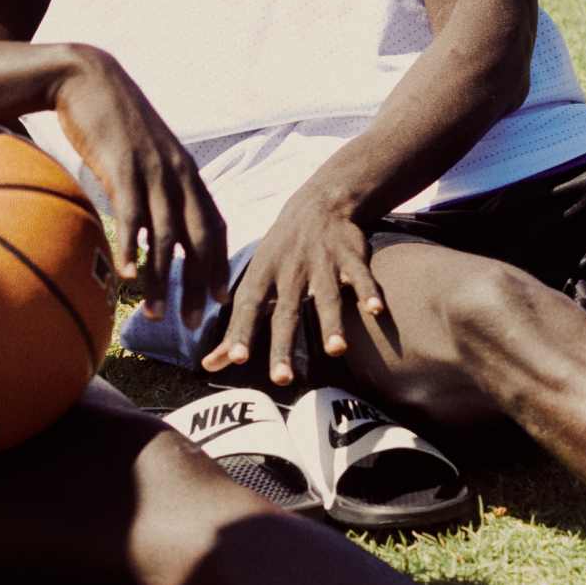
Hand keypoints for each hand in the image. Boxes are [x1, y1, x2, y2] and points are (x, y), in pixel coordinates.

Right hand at [48, 46, 227, 322]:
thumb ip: (154, 186)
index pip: (215, 226)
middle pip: (199, 239)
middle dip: (199, 284)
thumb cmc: (112, 121)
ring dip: (163, 280)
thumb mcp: (144, 154)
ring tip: (158, 315)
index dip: (218, 264)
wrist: (87, 77)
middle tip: (193, 322)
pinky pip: (131, 215)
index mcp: (186, 173)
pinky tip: (127, 275)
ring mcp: (152, 171)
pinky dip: (132, 248)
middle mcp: (178, 174)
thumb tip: (148, 225)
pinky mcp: (123, 166)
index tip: (218, 299)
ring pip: (167, 236)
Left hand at [204, 187, 386, 387]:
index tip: (236, 359)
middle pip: (287, 312)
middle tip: (281, 379)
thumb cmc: (279, 255)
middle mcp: (290, 270)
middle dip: (283, 345)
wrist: (318, 205)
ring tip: (336, 350)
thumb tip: (209, 366)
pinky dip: (369, 291)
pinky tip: (376, 311)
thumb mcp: (254, 282)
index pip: (248, 308)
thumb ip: (235, 328)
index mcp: (262, 276)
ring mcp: (322, 262)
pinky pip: (361, 275)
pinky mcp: (350, 255)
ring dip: (331, 322)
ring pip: (327, 296)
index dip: (242, 332)